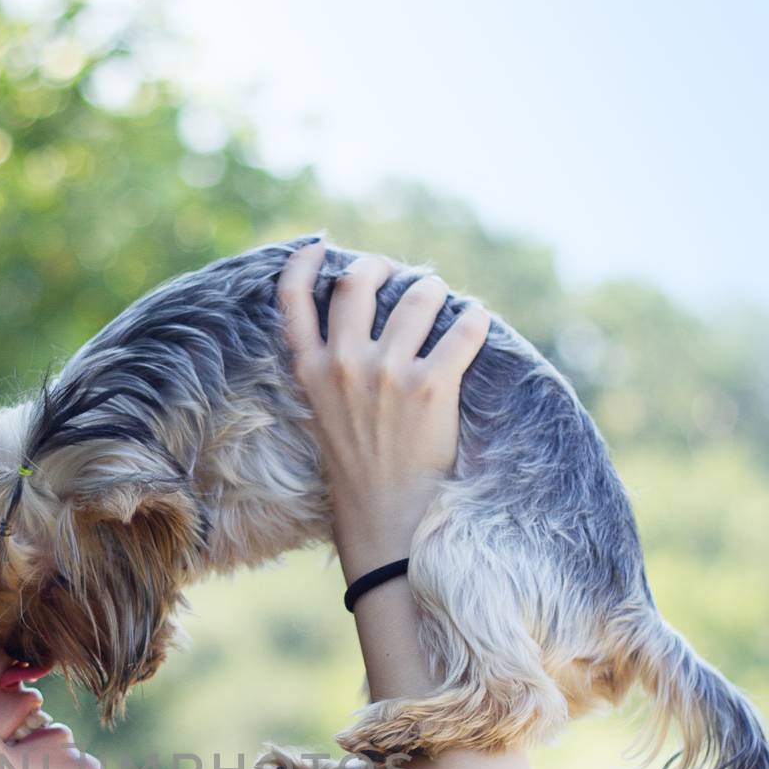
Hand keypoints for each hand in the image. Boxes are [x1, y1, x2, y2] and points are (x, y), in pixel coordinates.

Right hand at [278, 239, 490, 568]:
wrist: (385, 522)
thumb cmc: (359, 474)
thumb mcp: (326, 418)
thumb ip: (332, 373)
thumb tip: (362, 328)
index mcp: (310, 373)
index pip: (292, 300)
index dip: (304, 263)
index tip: (321, 245)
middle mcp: (344, 366)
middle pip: (357, 282)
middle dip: (383, 268)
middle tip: (401, 276)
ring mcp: (387, 375)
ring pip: (418, 296)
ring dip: (436, 291)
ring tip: (444, 304)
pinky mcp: (430, 388)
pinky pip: (464, 327)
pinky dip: (475, 319)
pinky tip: (476, 323)